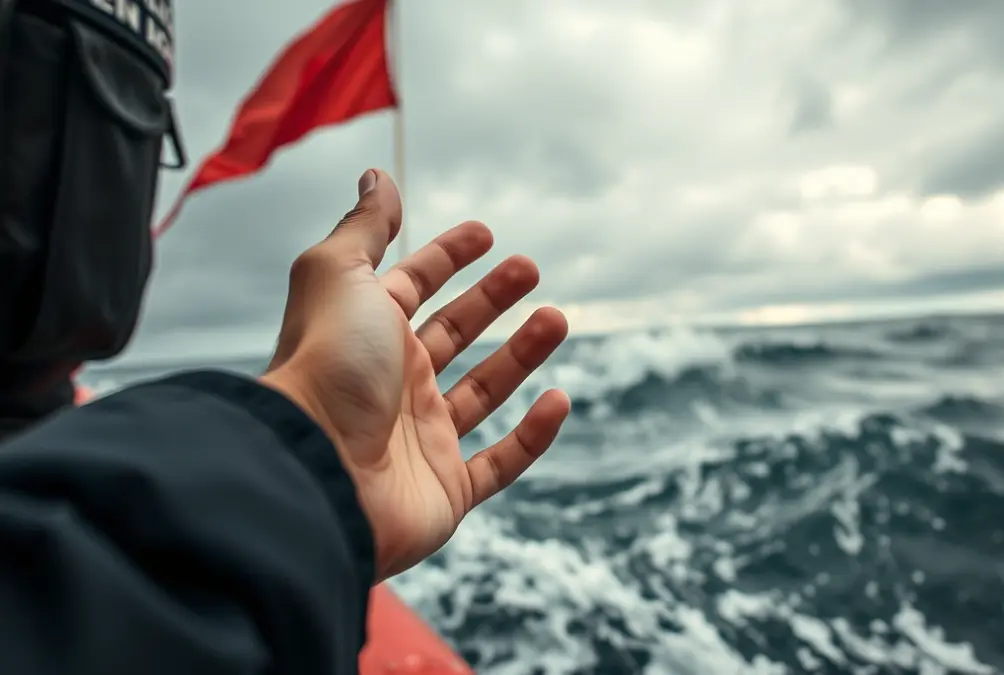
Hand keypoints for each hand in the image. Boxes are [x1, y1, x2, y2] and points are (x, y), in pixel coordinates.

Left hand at [260, 169, 569, 579]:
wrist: (317, 471)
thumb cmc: (327, 366)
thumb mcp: (340, 276)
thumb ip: (364, 228)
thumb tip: (377, 176)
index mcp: (366, 335)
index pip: (412, 287)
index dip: (447, 257)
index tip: (486, 234)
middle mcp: (392, 384)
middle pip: (452, 334)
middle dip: (491, 300)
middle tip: (530, 269)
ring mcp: (420, 440)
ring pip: (483, 391)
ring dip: (522, 355)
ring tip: (557, 319)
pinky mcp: (446, 491)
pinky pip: (499, 463)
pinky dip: (533, 436)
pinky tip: (559, 400)